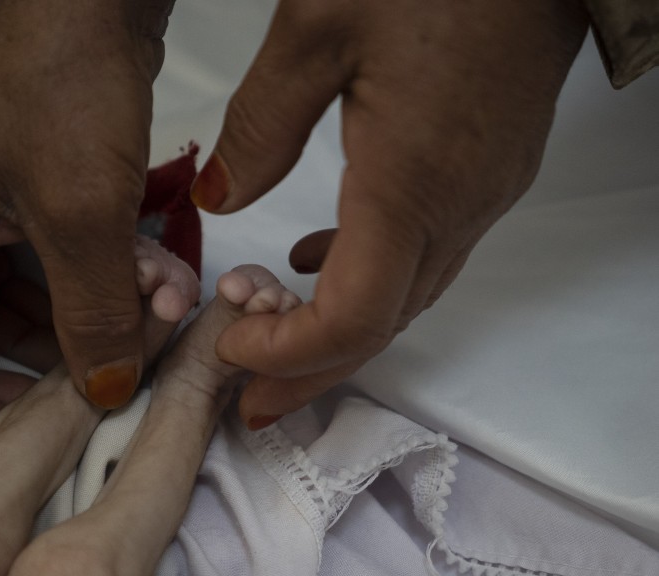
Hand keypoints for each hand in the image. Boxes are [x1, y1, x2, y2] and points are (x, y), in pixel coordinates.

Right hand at [0, 0, 173, 454]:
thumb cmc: (65, 86)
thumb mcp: (82, 215)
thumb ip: (92, 315)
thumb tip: (105, 395)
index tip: (23, 444)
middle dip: (36, 374)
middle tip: (102, 390)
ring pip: (18, 314)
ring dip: (82, 330)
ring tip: (149, 328)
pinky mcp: (27, 204)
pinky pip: (50, 275)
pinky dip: (98, 290)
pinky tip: (156, 286)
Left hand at [190, 0, 587, 426]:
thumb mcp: (317, 27)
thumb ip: (260, 124)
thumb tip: (220, 196)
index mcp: (407, 184)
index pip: (353, 318)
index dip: (288, 352)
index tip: (232, 344)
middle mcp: (455, 208)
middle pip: (382, 329)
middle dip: (309, 374)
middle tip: (251, 402)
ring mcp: (482, 197)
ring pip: (407, 300)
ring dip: (339, 335)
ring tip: (276, 346)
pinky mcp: (490, 177)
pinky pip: (427, 259)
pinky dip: (370, 282)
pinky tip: (321, 260)